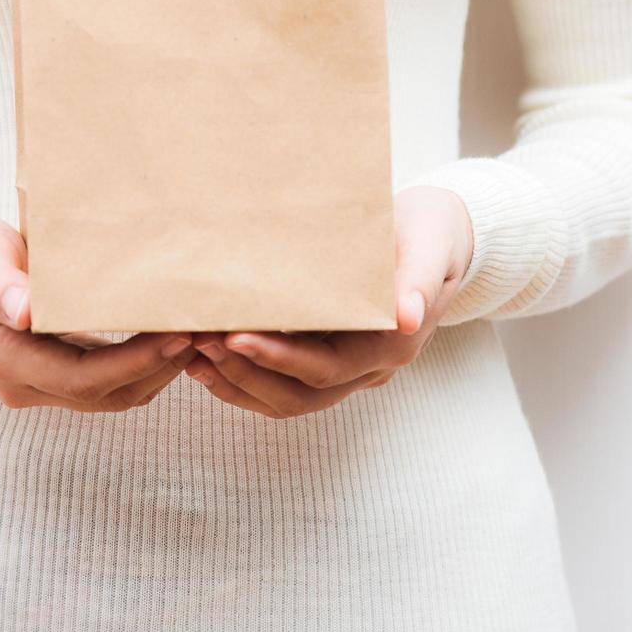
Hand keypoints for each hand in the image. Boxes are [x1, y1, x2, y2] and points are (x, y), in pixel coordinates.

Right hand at [0, 210, 196, 411]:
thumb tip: (25, 312)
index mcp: (3, 358)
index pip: (83, 378)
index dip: (135, 362)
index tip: (178, 337)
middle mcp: (21, 383)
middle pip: (105, 395)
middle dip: (159, 368)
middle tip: (206, 333)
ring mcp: (35, 385)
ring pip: (110, 395)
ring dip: (156, 372)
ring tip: (197, 335)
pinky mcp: (50, 375)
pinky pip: (104, 383)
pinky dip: (140, 366)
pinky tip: (169, 338)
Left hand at [185, 186, 473, 418]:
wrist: (440, 237)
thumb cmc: (430, 232)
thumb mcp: (431, 244)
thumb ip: (418, 279)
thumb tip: (406, 318)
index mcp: (390, 345)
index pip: (324, 367)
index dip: (277, 358)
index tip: (233, 337)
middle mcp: (368, 368)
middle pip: (298, 394)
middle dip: (244, 372)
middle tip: (197, 340)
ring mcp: (348, 370)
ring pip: (286, 399)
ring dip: (236, 382)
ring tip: (190, 352)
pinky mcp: (328, 359)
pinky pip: (283, 386)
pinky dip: (243, 378)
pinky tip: (204, 359)